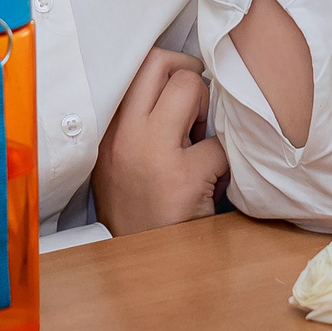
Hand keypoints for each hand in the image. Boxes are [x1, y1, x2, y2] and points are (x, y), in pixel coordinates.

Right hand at [91, 48, 227, 235]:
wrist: (141, 268)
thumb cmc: (137, 210)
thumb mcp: (118, 161)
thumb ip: (137, 121)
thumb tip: (179, 81)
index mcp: (107, 129)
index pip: (134, 65)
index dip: (168, 67)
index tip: (179, 84)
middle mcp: (124, 135)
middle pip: (160, 62)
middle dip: (189, 74)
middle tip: (196, 104)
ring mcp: (153, 154)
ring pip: (190, 87)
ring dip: (206, 109)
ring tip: (200, 140)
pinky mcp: (183, 179)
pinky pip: (218, 145)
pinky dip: (224, 161)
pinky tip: (214, 181)